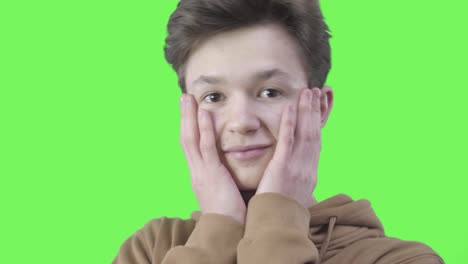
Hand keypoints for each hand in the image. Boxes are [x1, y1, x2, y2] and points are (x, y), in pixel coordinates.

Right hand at [180, 94, 246, 224]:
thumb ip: (222, 179)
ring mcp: (201, 172)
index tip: (190, 112)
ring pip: (190, 139)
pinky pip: (205, 147)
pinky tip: (203, 113)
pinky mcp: (211, 174)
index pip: (191, 146)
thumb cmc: (228, 214)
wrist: (226, 232)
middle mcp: (196, 171)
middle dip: (184, 117)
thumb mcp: (222, 192)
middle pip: (185, 138)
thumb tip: (225, 172)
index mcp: (200, 175)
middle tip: (184, 97)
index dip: (190, 128)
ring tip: (188, 98)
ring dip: (189, 117)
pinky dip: (203, 129)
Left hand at [256, 88, 321, 208]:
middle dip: (316, 111)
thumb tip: (295, 173)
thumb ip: (295, 178)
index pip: (315, 142)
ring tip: (308, 92)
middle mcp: (308, 167)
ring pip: (305, 133)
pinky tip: (291, 107)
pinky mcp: (283, 166)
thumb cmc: (282, 211)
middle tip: (318, 91)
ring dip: (307, 111)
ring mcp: (297, 166)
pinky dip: (291, 122)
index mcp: (310, 172)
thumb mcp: (294, 192)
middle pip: (314, 133)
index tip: (319, 107)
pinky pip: (288, 140)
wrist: (277, 226)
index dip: (318, 123)